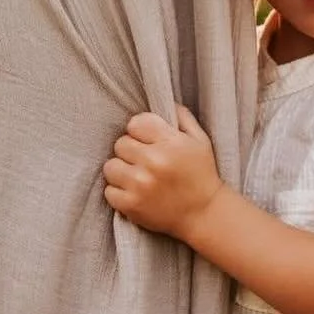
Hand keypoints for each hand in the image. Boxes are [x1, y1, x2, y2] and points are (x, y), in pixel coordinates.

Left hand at [102, 107, 223, 240]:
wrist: (204, 213)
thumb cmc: (201, 174)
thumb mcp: (200, 140)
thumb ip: (181, 117)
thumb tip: (162, 100)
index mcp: (170, 142)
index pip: (135, 123)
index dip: (140, 132)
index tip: (148, 142)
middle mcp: (154, 162)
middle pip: (120, 144)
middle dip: (131, 151)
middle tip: (144, 162)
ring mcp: (141, 185)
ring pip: (111, 166)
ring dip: (121, 171)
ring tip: (136, 177)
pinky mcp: (131, 205)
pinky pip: (109, 191)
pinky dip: (119, 192)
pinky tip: (135, 193)